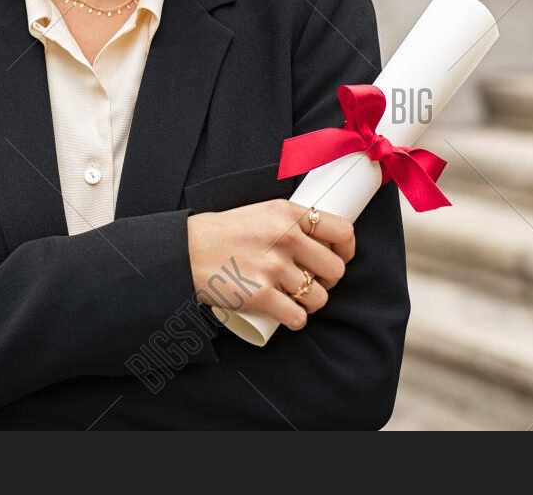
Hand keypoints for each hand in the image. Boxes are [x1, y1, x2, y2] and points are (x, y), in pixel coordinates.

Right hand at [186, 199, 354, 329]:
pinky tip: (286, 314)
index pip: (342, 231)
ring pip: (318, 297)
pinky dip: (294, 320)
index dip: (346, 250)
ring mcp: (273, 268)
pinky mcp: (261, 296)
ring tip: (294, 297)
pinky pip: (297, 317)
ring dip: (309, 302)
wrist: (185, 251)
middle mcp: (285, 237)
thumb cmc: (221, 233)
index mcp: (286, 212)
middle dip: (327, 280)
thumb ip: (289, 223)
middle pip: (335, 269)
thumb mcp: (259, 212)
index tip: (339, 256)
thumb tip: (322, 242)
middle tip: (311, 281)